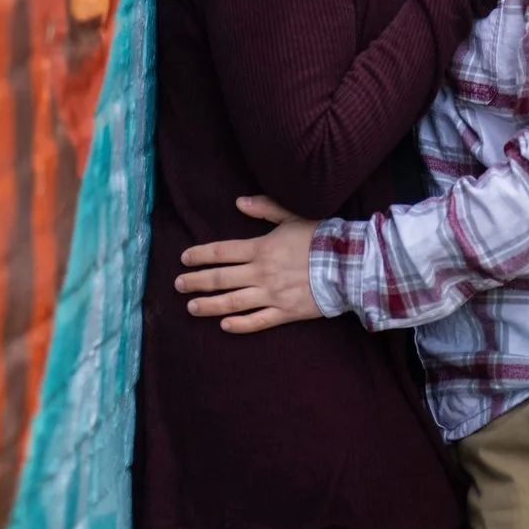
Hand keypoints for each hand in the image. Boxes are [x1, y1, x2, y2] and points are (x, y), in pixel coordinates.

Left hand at [175, 195, 322, 333]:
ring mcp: (273, 294)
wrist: (349, 265)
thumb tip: (239, 202)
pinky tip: (224, 326)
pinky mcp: (287, 312)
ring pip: (234, 302)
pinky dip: (240, 325)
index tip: (183, 259)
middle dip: (197, 281)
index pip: (221, 252)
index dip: (199, 255)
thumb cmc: (321, 238)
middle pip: (221, 278)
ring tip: (191, 307)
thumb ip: (264, 208)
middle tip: (178, 285)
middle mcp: (262, 272)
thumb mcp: (291, 215)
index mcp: (261, 248)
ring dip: (210, 305)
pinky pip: (259, 321)